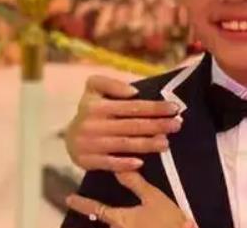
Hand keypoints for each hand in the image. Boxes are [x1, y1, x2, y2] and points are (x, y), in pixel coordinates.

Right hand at [65, 75, 182, 171]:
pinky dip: (125, 163)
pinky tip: (141, 162)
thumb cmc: (90, 110)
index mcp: (95, 105)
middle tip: (177, 124)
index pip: (131, 106)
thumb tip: (133, 92)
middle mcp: (92, 124)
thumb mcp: (93, 89)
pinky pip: (109, 163)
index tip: (175, 108)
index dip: (154, 107)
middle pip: (131, 126)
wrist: (69, 138)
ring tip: (166, 143)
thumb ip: (109, 84)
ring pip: (124, 144)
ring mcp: (89, 144)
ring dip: (147, 144)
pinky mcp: (87, 161)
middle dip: (157, 125)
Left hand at [66, 172, 196, 227]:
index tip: (69, 199)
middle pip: (103, 225)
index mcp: (120, 219)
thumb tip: (118, 168)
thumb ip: (135, 183)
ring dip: (110, 223)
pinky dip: (119, 225)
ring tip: (113, 217)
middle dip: (95, 216)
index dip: (82, 203)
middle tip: (88, 209)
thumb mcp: (153, 198)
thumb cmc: (168, 221)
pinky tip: (130, 222)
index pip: (96, 209)